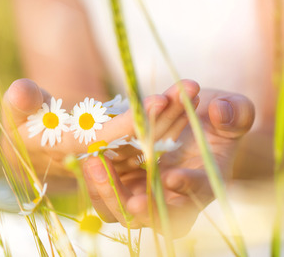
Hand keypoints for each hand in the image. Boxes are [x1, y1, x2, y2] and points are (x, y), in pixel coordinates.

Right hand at [1, 78, 199, 181]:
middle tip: (189, 89)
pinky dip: (167, 119)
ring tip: (192, 89)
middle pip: (136, 144)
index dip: (130, 124)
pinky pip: (150, 137)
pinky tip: (186, 99)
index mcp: (69, 154)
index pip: (104, 144)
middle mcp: (97, 164)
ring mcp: (113, 159)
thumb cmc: (24, 127)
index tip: (156, 101)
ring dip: (172, 118)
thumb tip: (21, 89)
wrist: (37, 148)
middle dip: (163, 118)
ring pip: (148, 142)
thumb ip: (20, 102)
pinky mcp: (123, 152)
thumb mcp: (16, 114)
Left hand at [82, 89, 254, 236]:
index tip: (173, 177)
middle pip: (157, 220)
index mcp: (204, 181)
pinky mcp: (122, 185)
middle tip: (132, 201)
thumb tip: (221, 113)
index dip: (188, 190)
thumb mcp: (229, 107)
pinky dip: (96, 184)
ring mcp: (145, 193)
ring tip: (96, 163)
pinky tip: (89, 159)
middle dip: (145, 211)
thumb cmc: (207, 115)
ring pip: (123, 213)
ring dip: (110, 195)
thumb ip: (236, 112)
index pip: (198, 196)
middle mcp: (172, 196)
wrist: (177, 115)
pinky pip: (105, 199)